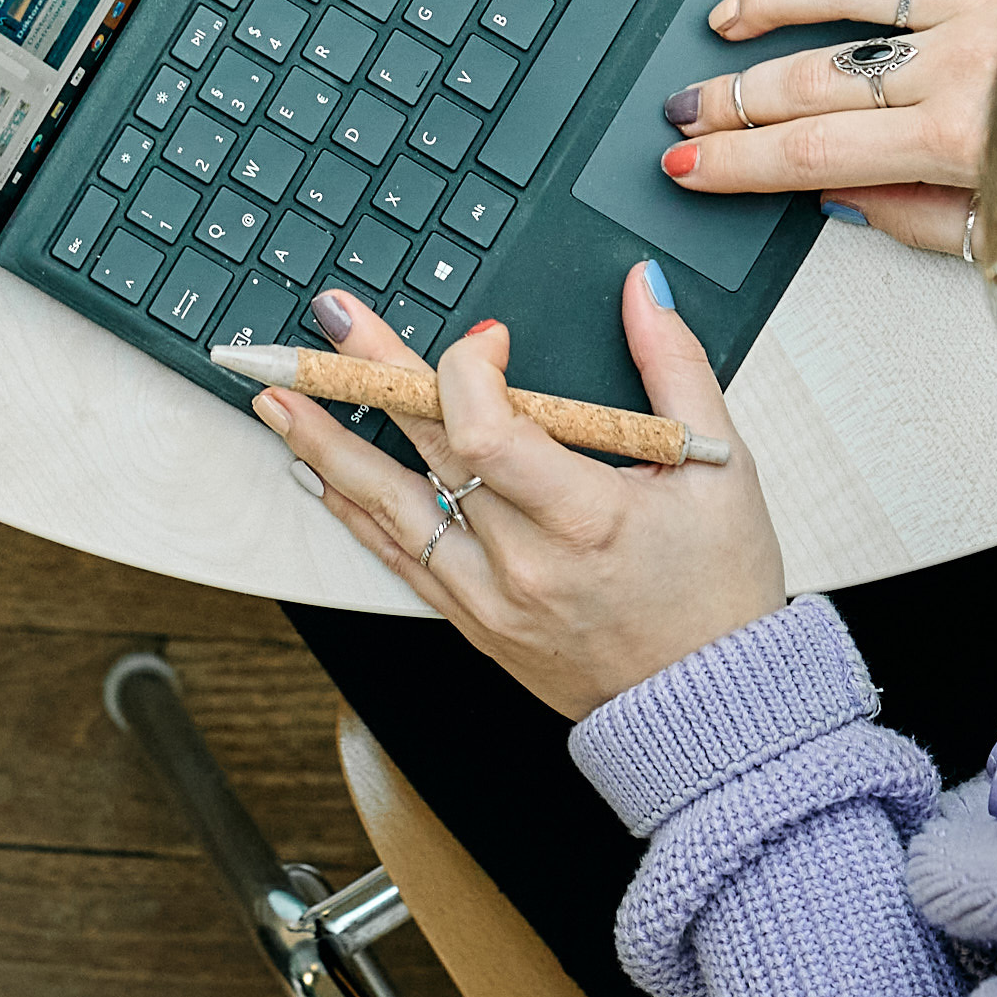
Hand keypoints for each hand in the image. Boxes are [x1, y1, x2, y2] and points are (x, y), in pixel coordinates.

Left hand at [255, 276, 788, 720]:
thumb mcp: (719, 468)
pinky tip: (316, 473)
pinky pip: (400, 557)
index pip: (489, 433)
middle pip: (427, 452)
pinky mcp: (474, 620)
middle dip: (369, 376)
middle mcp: (526, 563)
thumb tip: (644, 289)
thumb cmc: (718, 590)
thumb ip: (675, 367)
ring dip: (326, 447)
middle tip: (328, 322)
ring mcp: (490, 597)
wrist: (708, 707)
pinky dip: (353, 511)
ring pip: (390, 509)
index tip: (484, 339)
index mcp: (588, 519)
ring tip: (277, 398)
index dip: (470, 371)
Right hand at [654, 0, 996, 266]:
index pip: (814, 153)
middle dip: (730, 97)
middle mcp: (966, 55)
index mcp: (964, 136)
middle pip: (812, 75)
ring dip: (771, 1)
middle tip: (683, 107)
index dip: (737, 162)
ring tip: (726, 21)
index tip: (688, 166)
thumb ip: (927, 220)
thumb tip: (844, 198)